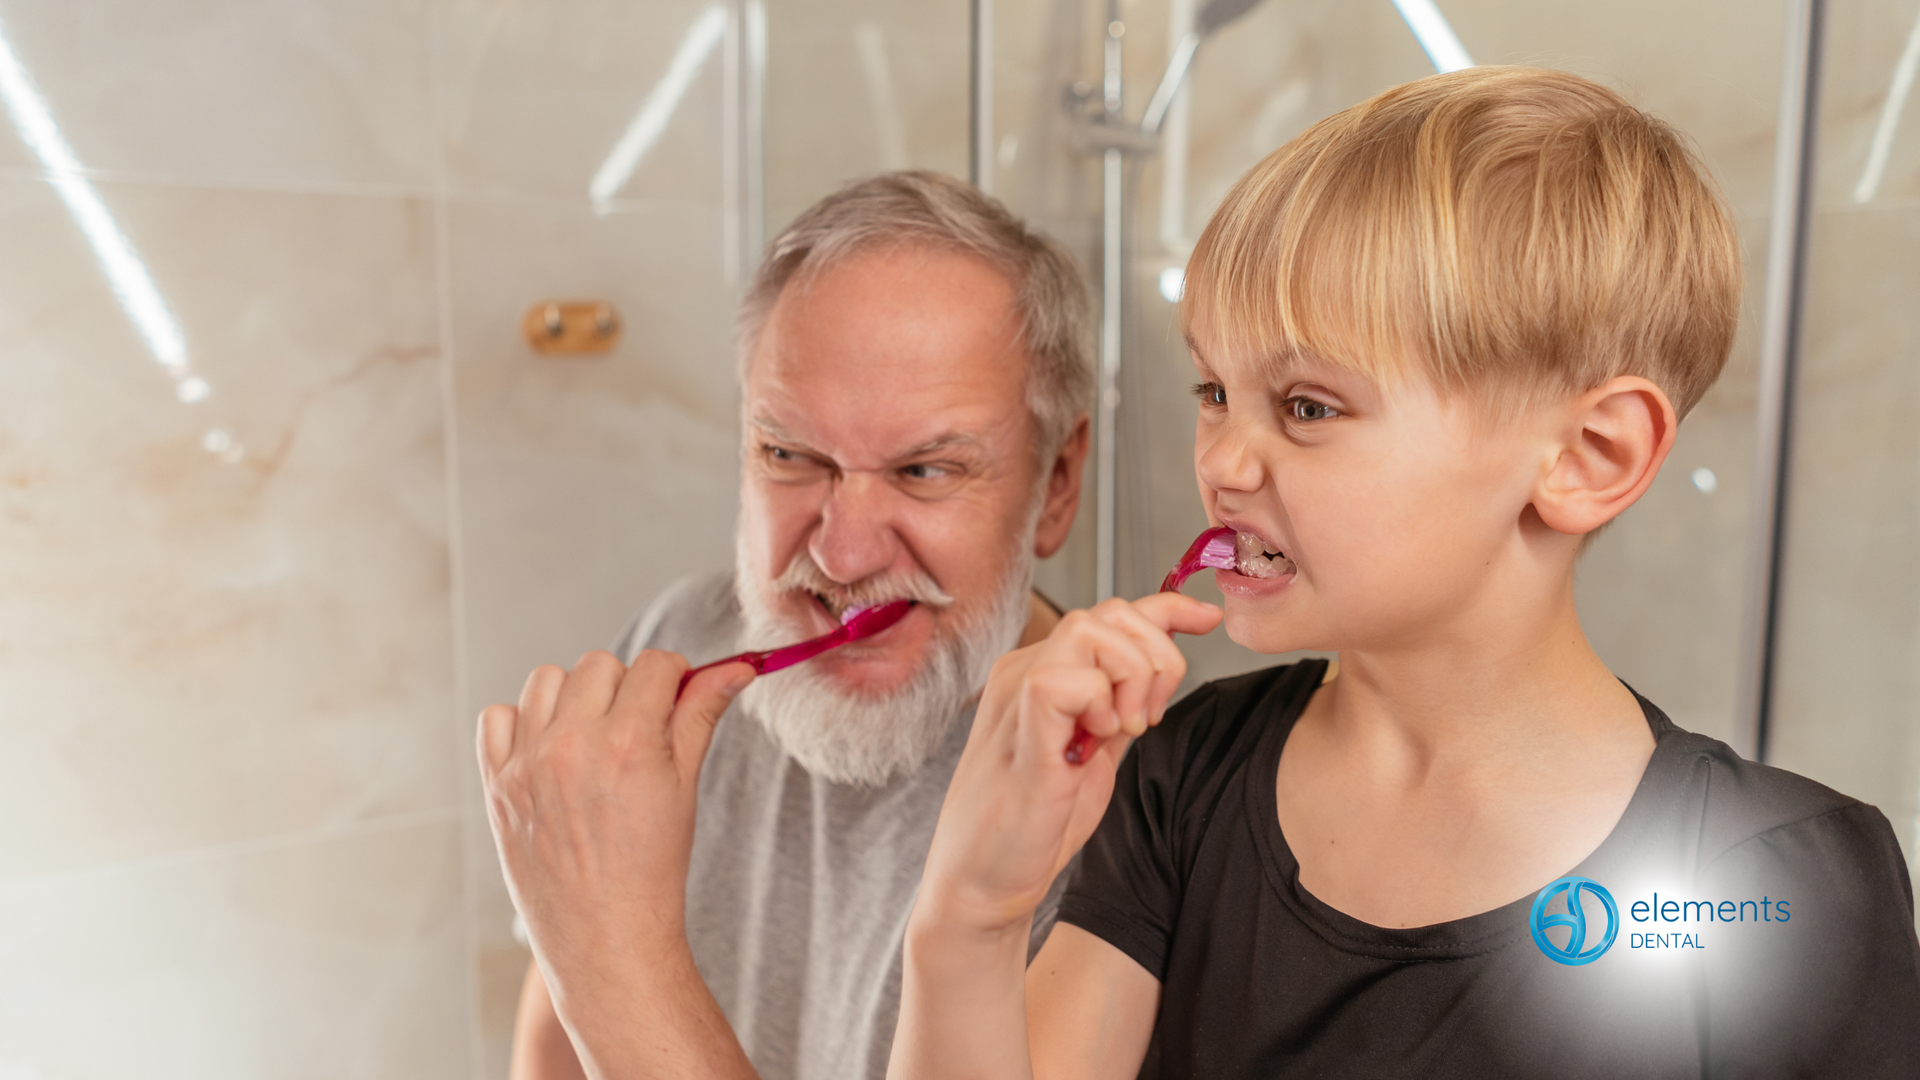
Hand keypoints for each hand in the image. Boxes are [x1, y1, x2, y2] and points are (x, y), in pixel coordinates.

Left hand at [477, 650, 755, 980]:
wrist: (606, 936)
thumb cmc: (652, 868)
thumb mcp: (685, 786)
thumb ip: (701, 715)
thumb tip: (735, 669)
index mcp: (629, 743)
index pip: (655, 664)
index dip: (672, 676)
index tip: (673, 697)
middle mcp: (574, 745)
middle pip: (599, 664)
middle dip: (623, 687)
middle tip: (634, 729)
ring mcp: (528, 764)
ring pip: (546, 680)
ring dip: (571, 698)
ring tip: (590, 738)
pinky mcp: (497, 785)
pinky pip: (496, 717)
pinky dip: (520, 724)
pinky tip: (547, 753)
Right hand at [914, 594, 1221, 937]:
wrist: (982, 883)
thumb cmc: (1032, 825)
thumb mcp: (1096, 753)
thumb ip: (1122, 707)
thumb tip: (1163, 670)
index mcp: (1044, 671)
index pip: (1113, 613)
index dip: (1169, 609)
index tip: (1208, 619)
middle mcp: (1026, 669)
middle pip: (1113, 613)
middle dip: (1157, 658)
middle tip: (1148, 720)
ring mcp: (1017, 693)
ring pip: (1092, 631)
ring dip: (1131, 679)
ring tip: (1121, 733)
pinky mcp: (1018, 726)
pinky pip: (1066, 678)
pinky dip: (1098, 704)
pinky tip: (1092, 744)